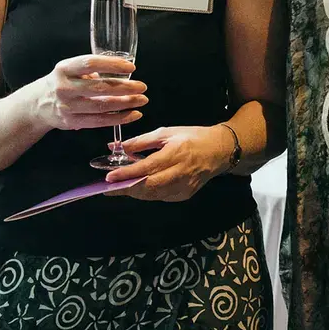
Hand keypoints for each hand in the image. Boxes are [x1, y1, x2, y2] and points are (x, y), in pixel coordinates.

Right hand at [32, 55, 146, 130]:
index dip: (112, 65)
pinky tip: (133, 114)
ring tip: (142, 100)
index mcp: (64, 68)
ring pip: (102, 106)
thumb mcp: (70, 69)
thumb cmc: (62, 82)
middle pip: (100, 87)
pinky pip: (100, 121)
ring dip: (126, 103)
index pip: (90, 63)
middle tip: (142, 86)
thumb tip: (125, 72)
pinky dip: (119, 118)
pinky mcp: (72, 122)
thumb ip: (93, 69)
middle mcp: (64, 87)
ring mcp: (67, 106)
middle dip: (125, 87)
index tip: (131, 68)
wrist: (37, 104)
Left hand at [103, 125, 235, 201]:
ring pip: (154, 195)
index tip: (109, 177)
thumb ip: (141, 141)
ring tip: (120, 188)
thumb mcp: (167, 132)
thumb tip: (117, 147)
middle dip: (126, 188)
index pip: (147, 167)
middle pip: (149, 186)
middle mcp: (181, 172)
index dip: (127, 173)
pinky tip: (139, 188)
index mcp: (176, 153)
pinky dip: (148, 194)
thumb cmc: (192, 137)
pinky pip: (161, 197)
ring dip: (135, 192)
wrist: (220, 150)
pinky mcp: (185, 194)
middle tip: (109, 187)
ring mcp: (184, 186)